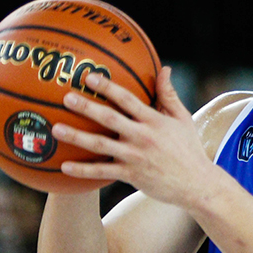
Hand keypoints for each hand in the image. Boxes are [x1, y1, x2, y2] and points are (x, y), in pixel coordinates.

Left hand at [52, 67, 214, 206]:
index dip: (107, 87)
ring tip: (56, 128)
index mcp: (154, 120)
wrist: (196, 183)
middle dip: (87, 107)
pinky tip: (64, 166)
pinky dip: (83, 170)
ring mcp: (135, 157)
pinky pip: (102, 172)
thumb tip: (165, 68)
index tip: (89, 76)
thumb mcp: (183, 118)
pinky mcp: (130, 175)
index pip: (127, 99)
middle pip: (109, 119)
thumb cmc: (189, 148)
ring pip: (100, 145)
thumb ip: (169, 94)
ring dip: (77, 136)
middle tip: (66, 98)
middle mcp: (142, 137)